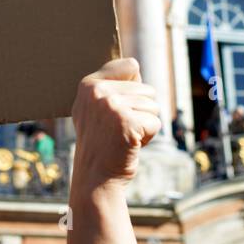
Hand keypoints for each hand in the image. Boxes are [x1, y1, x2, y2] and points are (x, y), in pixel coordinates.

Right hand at [70, 57, 161, 192]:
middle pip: (147, 89)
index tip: (115, 111)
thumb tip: (134, 65)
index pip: (131, 65)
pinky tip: (129, 145)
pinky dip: (148, 137)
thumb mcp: (96, 108)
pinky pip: (155, 122)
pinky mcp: (127, 123)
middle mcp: (98, 92)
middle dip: (141, 111)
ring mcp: (111, 106)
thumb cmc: (102, 142)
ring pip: (153, 106)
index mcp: (88, 84)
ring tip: (123, 137)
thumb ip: (111, 85)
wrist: (96, 177)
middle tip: (119, 130)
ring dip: (145, 125)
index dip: (133, 89)